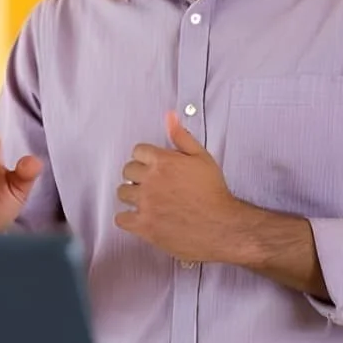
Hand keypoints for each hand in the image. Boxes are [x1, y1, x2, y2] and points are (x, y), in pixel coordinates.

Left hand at [115, 111, 240, 262]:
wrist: (220, 225)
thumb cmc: (213, 193)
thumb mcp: (202, 157)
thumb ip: (182, 136)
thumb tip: (170, 117)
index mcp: (163, 161)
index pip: (137, 151)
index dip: (145, 157)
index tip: (151, 164)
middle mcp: (151, 180)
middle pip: (127, 170)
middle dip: (137, 174)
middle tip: (148, 181)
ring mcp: (146, 203)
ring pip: (122, 193)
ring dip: (131, 194)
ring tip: (144, 198)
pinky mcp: (144, 226)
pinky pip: (121, 219)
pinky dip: (127, 218)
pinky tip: (138, 217)